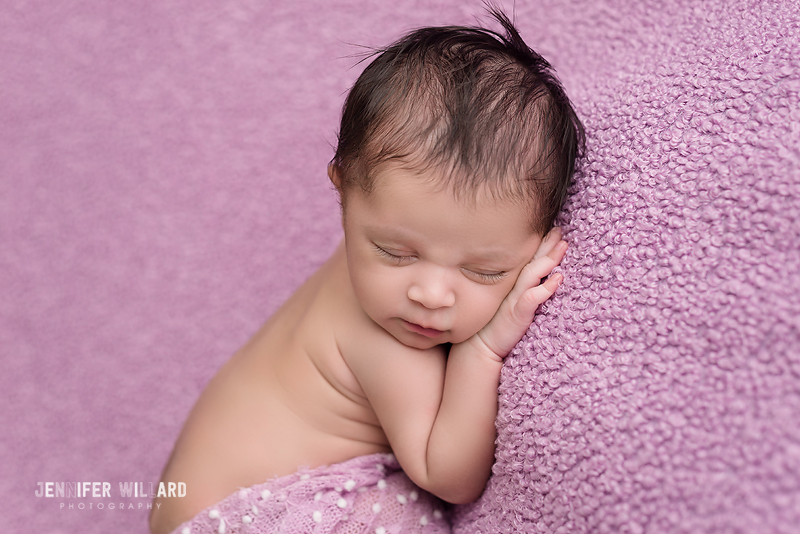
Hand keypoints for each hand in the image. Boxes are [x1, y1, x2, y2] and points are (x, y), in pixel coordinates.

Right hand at [471, 228, 567, 360]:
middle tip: (560, 231)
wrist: (480, 346)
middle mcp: (512, 287)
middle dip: (546, 245)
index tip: (554, 231)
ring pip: (532, 274)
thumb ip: (523, 290)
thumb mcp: (510, 303)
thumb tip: (542, 279)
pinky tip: (557, 279)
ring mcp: (514, 299)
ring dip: (548, 260)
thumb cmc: (497, 325)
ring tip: (563, 247)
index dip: (541, 245)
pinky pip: (532, 298)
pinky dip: (545, 288)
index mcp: (511, 283)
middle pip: (531, 261)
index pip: (527, 260)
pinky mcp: (517, 314)